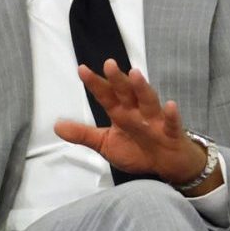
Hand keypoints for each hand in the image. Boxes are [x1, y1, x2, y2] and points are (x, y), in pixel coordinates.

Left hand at [53, 61, 210, 187]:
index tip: (82, 70)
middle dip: (118, 79)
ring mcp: (155, 121)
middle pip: (126, 93)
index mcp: (121, 113)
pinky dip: (171, 115)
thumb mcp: (106, 144)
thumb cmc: (138, 150)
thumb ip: (83, 134)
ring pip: (148, 101)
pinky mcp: (172, 134)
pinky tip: (170, 105)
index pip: (106, 96)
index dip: (95, 83)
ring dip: (142, 88)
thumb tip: (56, 126)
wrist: (168, 165)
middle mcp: (137, 112)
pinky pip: (172, 123)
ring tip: (135, 74)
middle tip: (109, 64)